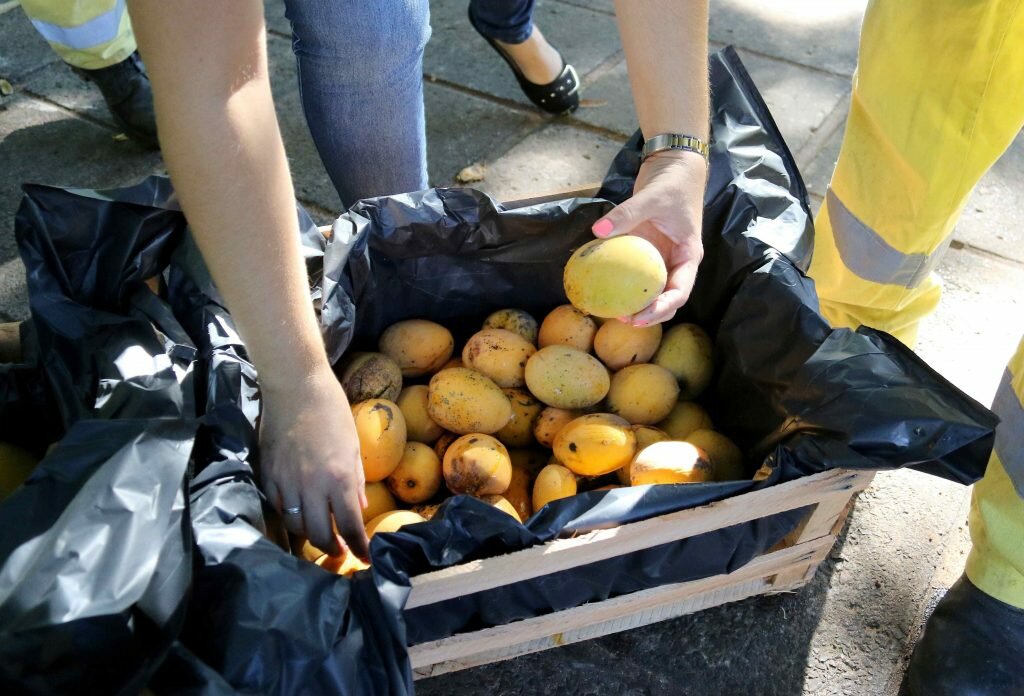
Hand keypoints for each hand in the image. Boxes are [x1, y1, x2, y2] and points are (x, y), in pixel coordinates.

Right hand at [259, 367, 369, 560]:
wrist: (295, 386)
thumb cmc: (331, 409)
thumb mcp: (354, 444)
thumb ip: (356, 479)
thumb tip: (359, 507)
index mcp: (338, 478)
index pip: (350, 526)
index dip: (359, 547)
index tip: (365, 557)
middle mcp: (311, 486)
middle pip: (319, 535)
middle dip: (332, 550)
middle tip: (340, 552)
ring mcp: (286, 482)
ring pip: (295, 525)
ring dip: (309, 536)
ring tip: (319, 536)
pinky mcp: (267, 475)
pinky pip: (277, 507)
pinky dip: (288, 516)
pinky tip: (297, 514)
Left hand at [591, 150, 705, 325]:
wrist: (673, 166)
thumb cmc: (672, 183)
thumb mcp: (650, 196)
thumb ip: (626, 214)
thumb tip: (598, 230)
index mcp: (688, 256)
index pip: (680, 292)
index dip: (661, 309)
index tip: (639, 317)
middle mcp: (677, 262)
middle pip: (667, 299)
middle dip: (648, 315)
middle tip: (622, 319)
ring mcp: (662, 258)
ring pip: (651, 290)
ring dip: (636, 304)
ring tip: (613, 312)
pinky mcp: (647, 251)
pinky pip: (635, 272)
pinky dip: (622, 282)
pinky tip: (603, 287)